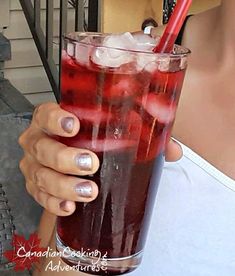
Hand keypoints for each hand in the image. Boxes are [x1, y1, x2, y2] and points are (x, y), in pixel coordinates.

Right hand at [19, 103, 181, 215]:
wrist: (73, 160)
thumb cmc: (91, 141)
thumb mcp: (111, 131)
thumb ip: (143, 134)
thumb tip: (173, 150)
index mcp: (54, 121)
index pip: (46, 113)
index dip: (55, 119)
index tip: (74, 126)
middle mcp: (39, 141)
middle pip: (43, 147)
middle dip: (65, 158)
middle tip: (91, 164)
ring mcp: (35, 165)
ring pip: (41, 175)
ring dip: (64, 185)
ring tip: (87, 191)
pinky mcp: (37, 187)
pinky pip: (40, 197)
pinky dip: (54, 203)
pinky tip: (70, 207)